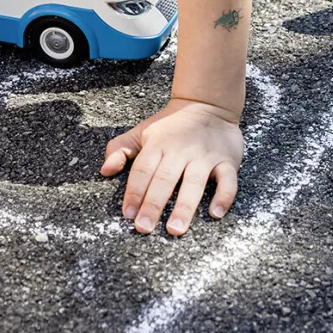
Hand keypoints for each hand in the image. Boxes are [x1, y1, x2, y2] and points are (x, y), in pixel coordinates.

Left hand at [100, 98, 243, 235]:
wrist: (207, 104)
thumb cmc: (171, 126)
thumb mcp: (142, 132)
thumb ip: (120, 149)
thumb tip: (104, 171)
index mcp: (158, 145)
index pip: (143, 170)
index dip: (134, 192)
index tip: (128, 214)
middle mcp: (181, 151)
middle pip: (165, 179)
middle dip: (153, 204)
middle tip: (144, 228)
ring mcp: (205, 156)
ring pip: (194, 182)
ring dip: (185, 207)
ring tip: (175, 229)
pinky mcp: (227, 160)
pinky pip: (228, 180)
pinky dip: (223, 196)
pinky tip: (215, 214)